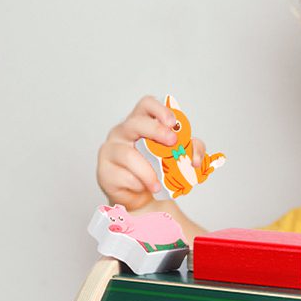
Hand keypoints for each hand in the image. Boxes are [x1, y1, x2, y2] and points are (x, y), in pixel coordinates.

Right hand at [96, 95, 207, 209]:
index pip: (146, 105)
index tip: (173, 123)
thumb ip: (190, 153)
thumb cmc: (155, 171)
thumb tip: (196, 159)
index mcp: (140, 123)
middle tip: (172, 142)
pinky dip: (138, 184)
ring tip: (158, 185)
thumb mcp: (175, 158)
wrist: (139, 196)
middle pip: (135, 123)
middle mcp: (122, 132)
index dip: (160, 110)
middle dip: (156, 131)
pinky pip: (124, 176)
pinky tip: (142, 188)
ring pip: (128, 155)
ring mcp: (111, 150)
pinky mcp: (105, 171)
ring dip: (148, 171)